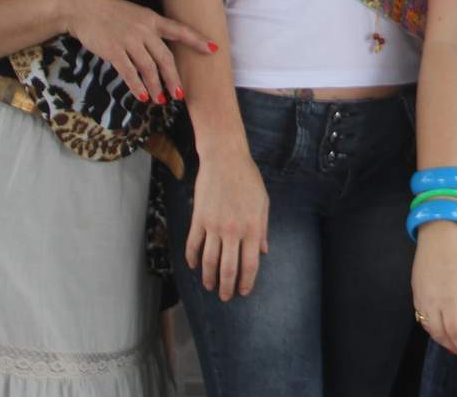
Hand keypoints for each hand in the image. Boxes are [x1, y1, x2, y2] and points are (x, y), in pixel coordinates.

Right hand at [63, 0, 206, 102]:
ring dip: (156, 86)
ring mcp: (129, 40)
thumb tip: (159, 50)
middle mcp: (144, 29)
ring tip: (161, 100)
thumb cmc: (109, 12)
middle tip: (181, 94)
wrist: (82, 8)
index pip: (179, 30)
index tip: (213, 49)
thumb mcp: (134, 14)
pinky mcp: (114, 50)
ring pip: (148, 68)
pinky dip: (137, 86)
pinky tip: (142, 96)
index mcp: (152, 19)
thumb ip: (148, 30)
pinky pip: (129, 72)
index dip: (196, 40)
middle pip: (165, 57)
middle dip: (174, 78)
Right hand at [182, 137, 269, 300]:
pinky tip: (194, 266)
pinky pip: (193, 244)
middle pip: (228, 268)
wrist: (225, 159)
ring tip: (209, 286)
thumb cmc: (248, 179)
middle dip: (227, 287)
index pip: (250, 265)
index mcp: (252, 228)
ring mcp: (213, 225)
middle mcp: (233, 231)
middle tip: (225, 297)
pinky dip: (192, 258)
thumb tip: (264, 252)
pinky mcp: (198, 219)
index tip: (243, 292)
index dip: (247, 282)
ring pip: (209, 261)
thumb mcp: (263, 203)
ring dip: (208, 278)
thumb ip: (263, 229)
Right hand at [411, 219, 456, 365]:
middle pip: (440, 334)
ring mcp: (421, 299)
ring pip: (429, 329)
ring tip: (454, 345)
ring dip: (441, 340)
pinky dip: (431, 329)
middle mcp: (431, 302)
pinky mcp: (415, 294)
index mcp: (449, 298)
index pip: (455, 331)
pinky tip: (440, 329)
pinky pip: (421, 319)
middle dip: (452, 347)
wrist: (436, 234)